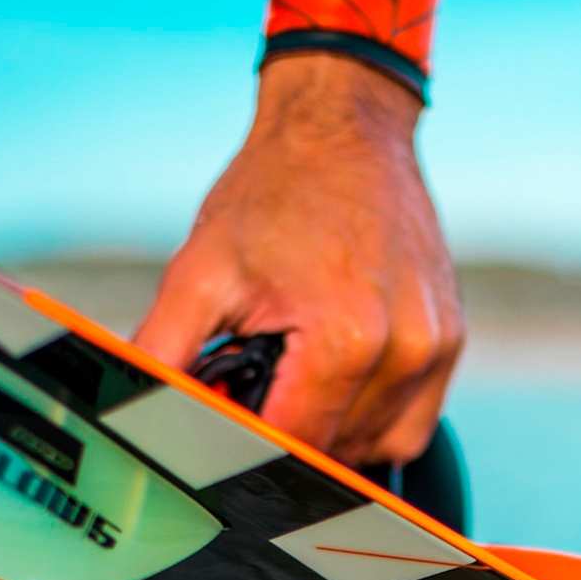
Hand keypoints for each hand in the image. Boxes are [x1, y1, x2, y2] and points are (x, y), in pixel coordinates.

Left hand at [134, 53, 463, 465]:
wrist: (344, 128)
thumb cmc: (272, 193)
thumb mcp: (198, 271)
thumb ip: (162, 352)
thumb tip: (129, 407)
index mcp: (345, 340)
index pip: (293, 445)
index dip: (249, 443)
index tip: (226, 416)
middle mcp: (405, 350)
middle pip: (336, 451)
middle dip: (289, 431)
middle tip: (255, 379)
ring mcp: (437, 347)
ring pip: (377, 447)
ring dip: (332, 431)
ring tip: (297, 374)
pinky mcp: (451, 341)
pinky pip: (411, 421)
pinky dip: (371, 416)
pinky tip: (338, 374)